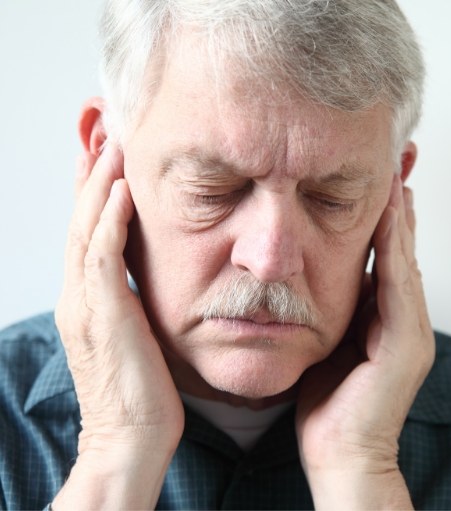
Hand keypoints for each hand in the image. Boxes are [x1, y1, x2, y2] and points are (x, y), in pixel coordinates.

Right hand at [53, 145, 183, 508]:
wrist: (130, 437)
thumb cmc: (142, 390)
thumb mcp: (135, 335)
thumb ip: (134, 302)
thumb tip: (148, 278)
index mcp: (88, 298)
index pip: (87, 231)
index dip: (93, 191)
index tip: (105, 155)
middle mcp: (79, 294)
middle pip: (80, 219)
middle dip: (90, 173)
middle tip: (101, 131)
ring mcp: (85, 303)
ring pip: (85, 228)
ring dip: (97, 183)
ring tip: (110, 143)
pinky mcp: (102, 314)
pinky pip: (102, 255)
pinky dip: (108, 219)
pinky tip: (120, 189)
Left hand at [296, 174, 434, 509]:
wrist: (341, 454)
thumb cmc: (327, 403)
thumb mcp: (325, 345)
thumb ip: (328, 312)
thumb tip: (306, 279)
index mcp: (381, 318)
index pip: (384, 256)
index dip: (382, 217)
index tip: (375, 179)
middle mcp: (403, 318)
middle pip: (401, 249)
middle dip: (398, 205)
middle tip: (396, 160)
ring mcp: (410, 330)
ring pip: (405, 260)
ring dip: (400, 217)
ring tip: (396, 174)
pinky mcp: (407, 344)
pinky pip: (398, 285)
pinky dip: (394, 249)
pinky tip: (390, 216)